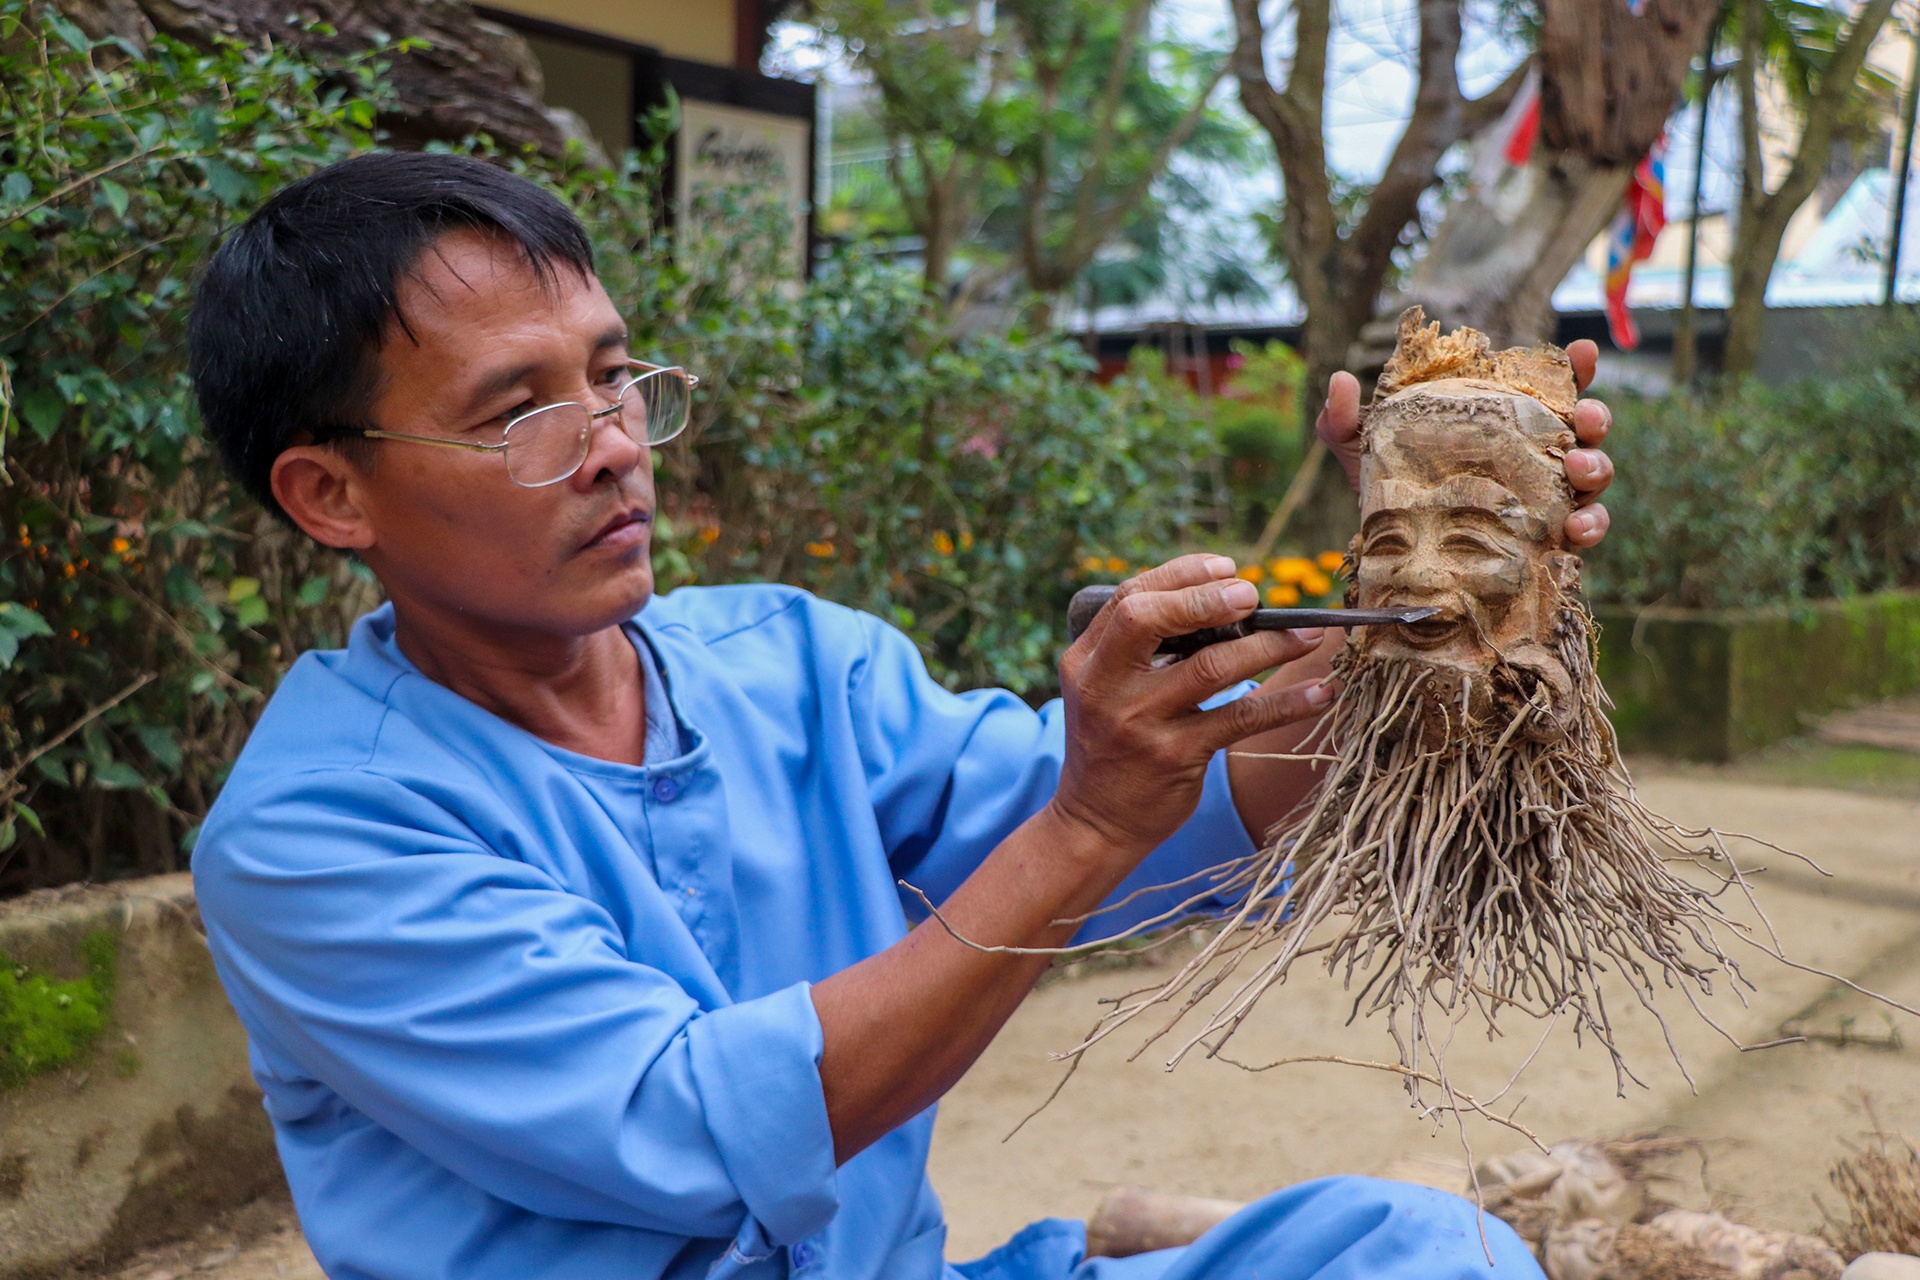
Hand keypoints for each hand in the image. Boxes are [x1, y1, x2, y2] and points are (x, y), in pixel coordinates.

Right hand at [1051, 554, 1332, 853]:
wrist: (1094, 821)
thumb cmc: (1112, 744)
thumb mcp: (1105, 689)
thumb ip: (1141, 648)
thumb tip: (1221, 600)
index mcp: (1086, 661)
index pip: (1129, 598)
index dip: (1181, 575)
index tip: (1227, 569)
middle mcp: (1106, 687)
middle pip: (1149, 619)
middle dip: (1207, 597)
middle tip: (1254, 595)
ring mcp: (1140, 723)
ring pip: (1210, 667)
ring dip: (1268, 646)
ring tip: (1308, 635)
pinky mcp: (1175, 757)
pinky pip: (1240, 719)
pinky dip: (1286, 703)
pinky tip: (1320, 693)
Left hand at [1315, 338, 1614, 547]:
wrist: (1386, 555)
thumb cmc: (1384, 487)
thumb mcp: (1359, 450)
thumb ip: (1343, 418)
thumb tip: (1339, 381)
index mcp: (1500, 419)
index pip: (1549, 386)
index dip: (1575, 367)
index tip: (1583, 353)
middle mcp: (1531, 452)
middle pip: (1583, 428)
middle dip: (1595, 418)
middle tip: (1584, 421)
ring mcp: (1542, 495)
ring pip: (1591, 475)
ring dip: (1596, 469)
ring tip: (1579, 472)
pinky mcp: (1543, 538)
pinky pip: (1581, 531)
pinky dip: (1588, 527)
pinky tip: (1575, 531)